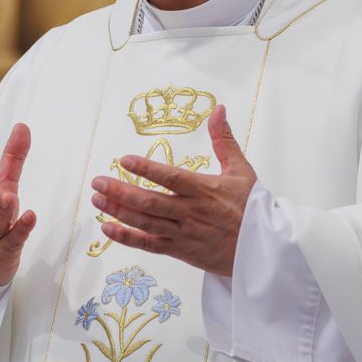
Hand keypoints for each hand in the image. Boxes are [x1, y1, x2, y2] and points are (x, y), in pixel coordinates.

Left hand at [89, 104, 256, 276]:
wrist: (263, 250)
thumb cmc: (252, 208)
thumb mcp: (241, 170)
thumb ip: (224, 140)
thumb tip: (218, 110)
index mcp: (204, 190)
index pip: (171, 178)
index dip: (147, 170)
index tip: (125, 160)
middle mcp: (191, 212)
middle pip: (150, 202)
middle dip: (121, 191)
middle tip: (98, 182)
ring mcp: (184, 233)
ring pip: (146, 223)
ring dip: (119, 212)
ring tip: (97, 199)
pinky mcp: (181, 251)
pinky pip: (150, 245)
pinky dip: (128, 238)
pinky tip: (108, 228)